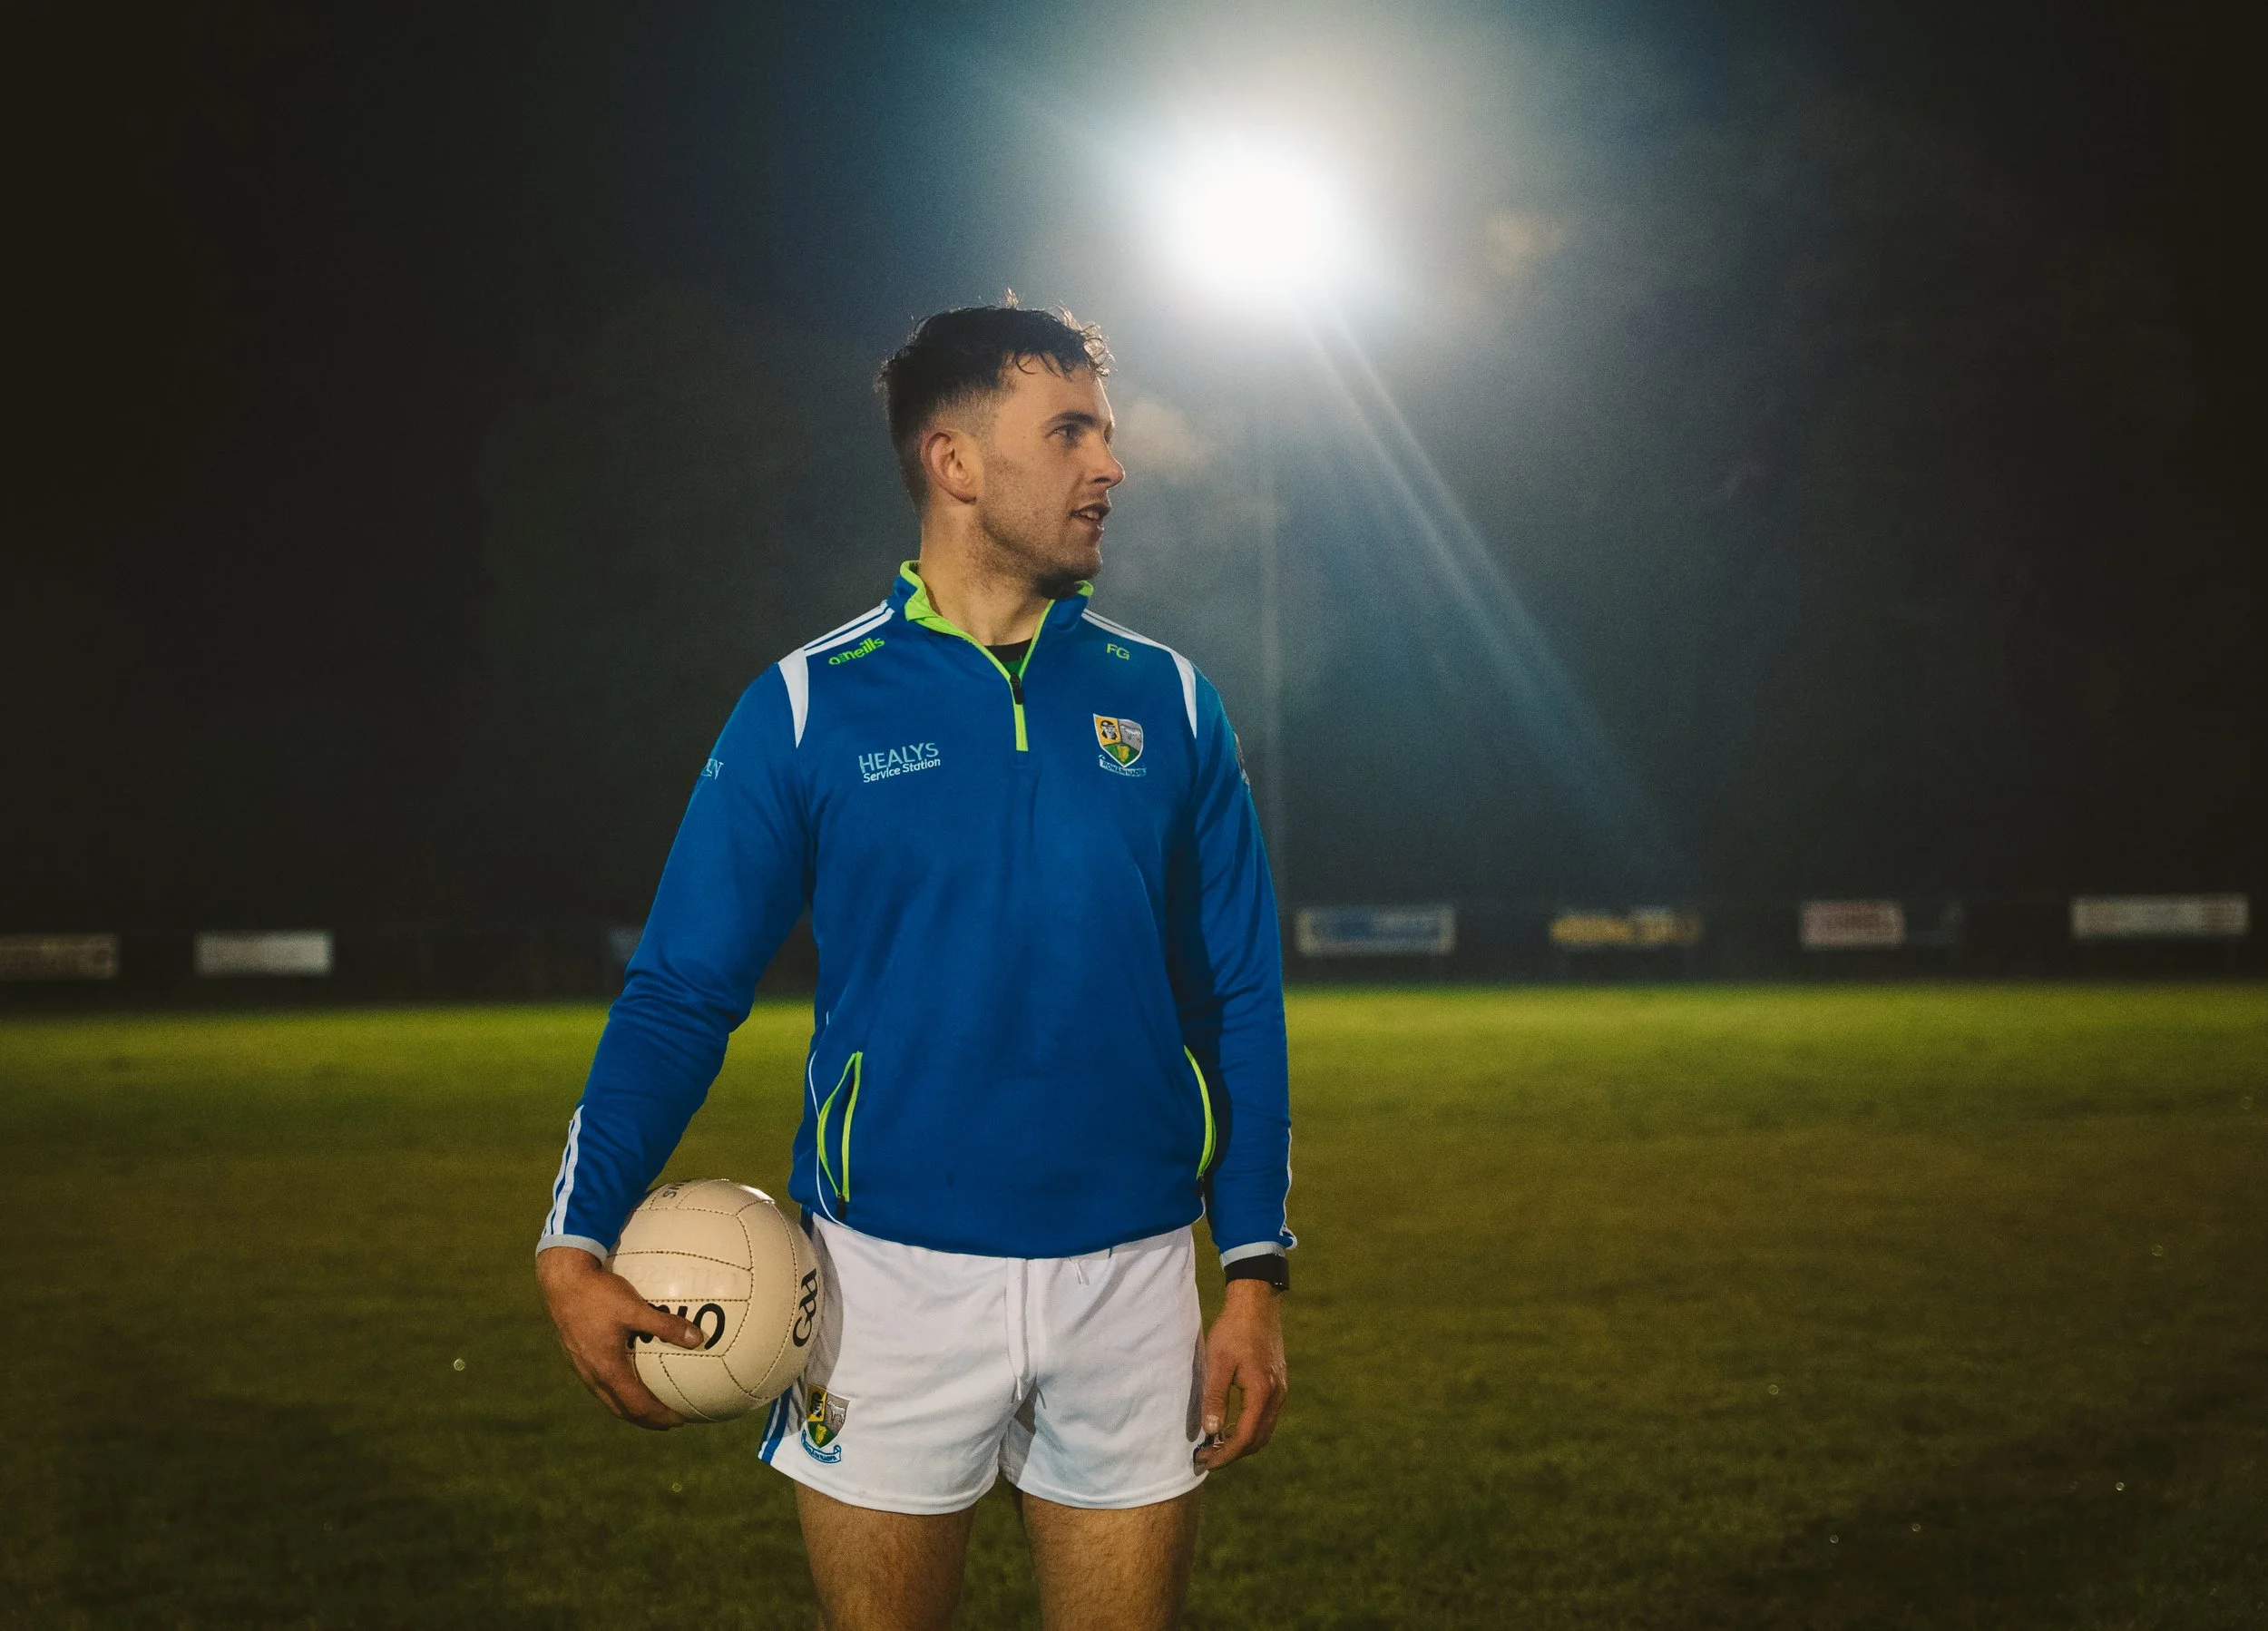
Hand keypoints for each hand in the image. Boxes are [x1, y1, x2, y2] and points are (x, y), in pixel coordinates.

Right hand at [535, 1244, 706, 1429]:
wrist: (561, 1282)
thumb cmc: (598, 1294)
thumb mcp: (635, 1308)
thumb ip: (666, 1325)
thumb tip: (699, 1339)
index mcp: (607, 1370)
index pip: (637, 1406)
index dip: (659, 1417)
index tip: (680, 1421)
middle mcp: (592, 1374)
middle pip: (621, 1409)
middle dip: (646, 1419)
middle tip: (668, 1421)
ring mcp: (581, 1367)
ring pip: (608, 1398)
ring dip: (630, 1406)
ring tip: (649, 1404)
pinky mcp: (576, 1355)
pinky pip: (600, 1382)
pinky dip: (618, 1389)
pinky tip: (627, 1373)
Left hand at [1195, 1277, 1286, 1469]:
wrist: (1257, 1303)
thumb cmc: (1233, 1329)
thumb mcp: (1217, 1362)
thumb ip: (1215, 1397)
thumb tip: (1211, 1431)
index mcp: (1262, 1391)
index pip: (1245, 1437)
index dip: (1225, 1455)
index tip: (1205, 1462)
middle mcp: (1276, 1395)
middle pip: (1258, 1440)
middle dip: (1233, 1454)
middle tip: (1206, 1458)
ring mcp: (1280, 1390)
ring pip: (1264, 1430)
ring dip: (1242, 1443)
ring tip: (1215, 1445)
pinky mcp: (1278, 1384)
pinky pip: (1266, 1417)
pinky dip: (1250, 1429)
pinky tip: (1230, 1425)